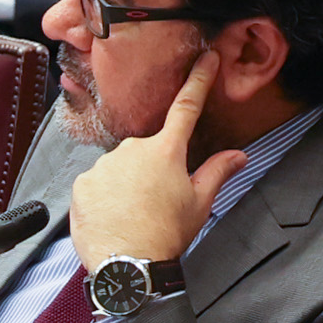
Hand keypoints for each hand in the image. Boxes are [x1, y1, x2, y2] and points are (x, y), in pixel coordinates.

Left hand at [64, 53, 223, 270]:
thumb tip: (239, 155)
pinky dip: (104, 198)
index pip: (187, 107)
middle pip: (146, 151)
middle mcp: (133, 149)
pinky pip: (97, 184)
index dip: (199, 79)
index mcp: (166, 150)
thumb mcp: (199, 203)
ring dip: (126, 185)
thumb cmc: (166, 235)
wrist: (128, 265)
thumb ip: (218, 172)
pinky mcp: (82, 183)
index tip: (205, 57)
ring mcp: (104, 165)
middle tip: (156, 202)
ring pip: (119, 168)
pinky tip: (113, 218)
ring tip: (133, 215)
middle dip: (151, 170)